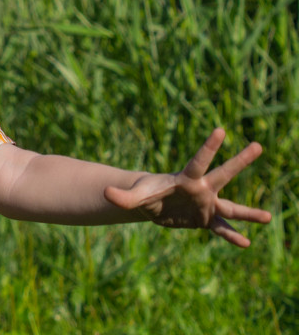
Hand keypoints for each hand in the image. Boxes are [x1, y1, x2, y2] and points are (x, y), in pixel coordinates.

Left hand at [104, 128, 270, 246]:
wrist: (152, 204)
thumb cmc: (145, 193)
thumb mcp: (134, 195)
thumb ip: (123, 196)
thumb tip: (105, 194)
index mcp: (184, 177)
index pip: (198, 160)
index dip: (209, 147)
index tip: (220, 130)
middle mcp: (201, 188)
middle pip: (223, 173)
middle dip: (240, 160)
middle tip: (257, 145)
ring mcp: (206, 204)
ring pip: (231, 208)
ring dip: (249, 213)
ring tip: (268, 217)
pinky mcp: (205, 220)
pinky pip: (222, 229)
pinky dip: (232, 236)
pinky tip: (245, 243)